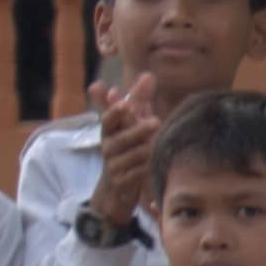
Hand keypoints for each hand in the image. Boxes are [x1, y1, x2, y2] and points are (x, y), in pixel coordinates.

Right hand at [88, 80, 160, 227]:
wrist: (114, 190)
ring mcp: (114, 166)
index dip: (115, 111)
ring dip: (144, 151)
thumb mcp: (129, 125)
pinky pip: (135, 175)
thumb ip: (138, 101)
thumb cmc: (125, 150)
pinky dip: (145, 170)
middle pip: (120, 139)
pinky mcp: (121, 183)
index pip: (108, 120)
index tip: (125, 102)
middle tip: (155, 122)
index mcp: (109, 133)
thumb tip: (148, 74)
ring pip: (130, 157)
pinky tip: (155, 165)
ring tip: (157, 146)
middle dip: (136, 131)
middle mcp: (108, 148)